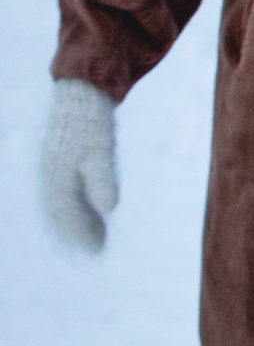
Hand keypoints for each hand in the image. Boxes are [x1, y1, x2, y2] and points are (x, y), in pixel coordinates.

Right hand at [42, 80, 118, 251]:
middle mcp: (52, 175)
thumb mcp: (101, 153)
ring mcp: (56, 168)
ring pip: (64, 203)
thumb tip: (108, 209)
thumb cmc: (91, 125)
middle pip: (63, 212)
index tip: (95, 249)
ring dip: (79, 221)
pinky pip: (68, 192)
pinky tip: (95, 212)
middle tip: (97, 248)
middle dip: (78, 231)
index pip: (65, 214)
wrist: (82, 96)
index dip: (80, 232)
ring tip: (97, 236)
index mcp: (56, 176)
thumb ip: (102, 181)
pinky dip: (79, 205)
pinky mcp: (64, 162)